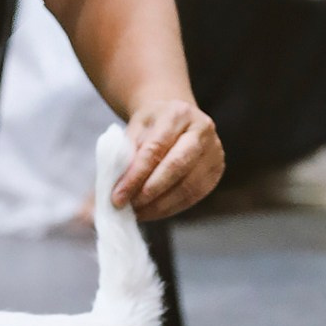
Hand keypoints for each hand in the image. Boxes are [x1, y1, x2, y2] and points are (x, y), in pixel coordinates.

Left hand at [111, 99, 223, 221]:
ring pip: (188, 186)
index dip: (135, 176)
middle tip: (128, 207)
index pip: (154, 149)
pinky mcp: (216, 170)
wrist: (175, 118)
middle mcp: (202, 129)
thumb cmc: (151, 126)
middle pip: (176, 166)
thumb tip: (109, 191)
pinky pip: (194, 195)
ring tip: (137, 212)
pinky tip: (152, 211)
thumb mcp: (134, 131)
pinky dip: (170, 208)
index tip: (117, 197)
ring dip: (159, 205)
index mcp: (177, 114)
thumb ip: (123, 156)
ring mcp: (214, 150)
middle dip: (149, 191)